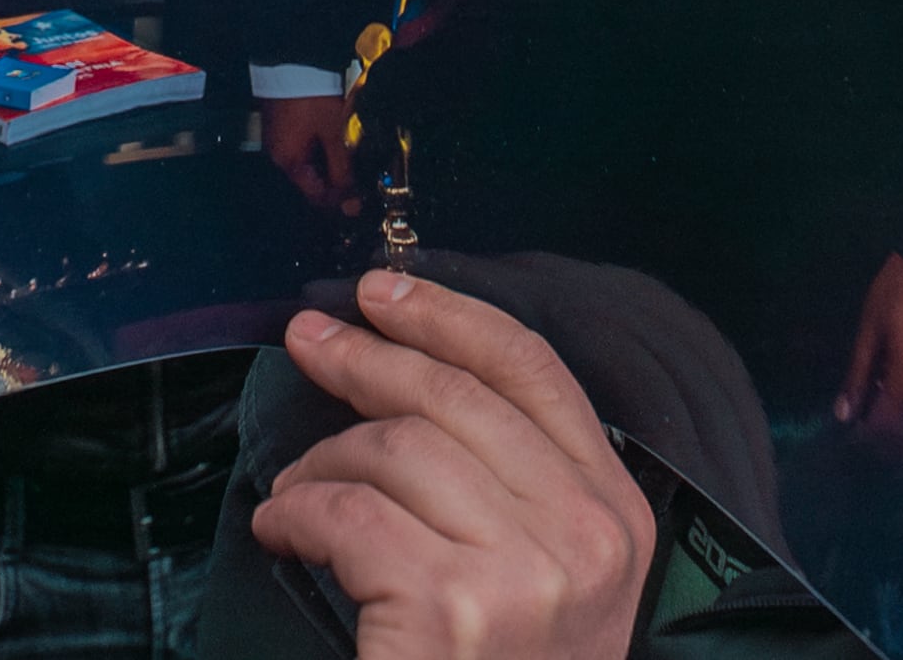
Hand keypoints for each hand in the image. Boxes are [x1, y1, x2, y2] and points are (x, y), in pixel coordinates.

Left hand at [249, 270, 656, 659]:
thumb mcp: (550, 583)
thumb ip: (514, 490)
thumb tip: (411, 380)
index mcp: (617, 516)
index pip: (535, 372)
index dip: (452, 315)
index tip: (387, 290)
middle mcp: (585, 535)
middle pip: (457, 396)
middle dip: (369, 356)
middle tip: (307, 339)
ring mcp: (524, 574)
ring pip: (395, 450)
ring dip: (322, 462)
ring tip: (294, 497)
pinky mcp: (453, 611)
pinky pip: (349, 514)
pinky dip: (298, 513)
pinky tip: (285, 530)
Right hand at [262, 89, 360, 214]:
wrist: (293, 60)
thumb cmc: (313, 99)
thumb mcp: (334, 135)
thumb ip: (342, 171)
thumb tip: (351, 204)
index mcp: (288, 163)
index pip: (316, 196)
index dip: (340, 200)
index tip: (362, 198)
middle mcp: (278, 155)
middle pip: (311, 180)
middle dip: (337, 181)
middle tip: (361, 176)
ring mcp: (278, 138)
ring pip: (309, 163)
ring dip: (331, 163)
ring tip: (353, 157)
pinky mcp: (282, 123)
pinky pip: (304, 146)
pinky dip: (321, 147)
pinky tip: (337, 139)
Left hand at [833, 253, 902, 456]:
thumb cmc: (899, 295)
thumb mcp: (870, 333)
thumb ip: (858, 378)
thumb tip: (843, 415)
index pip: (882, 435)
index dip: (860, 438)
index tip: (846, 430)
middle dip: (882, 440)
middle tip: (862, 419)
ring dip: (902, 428)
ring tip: (880, 402)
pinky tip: (902, 390)